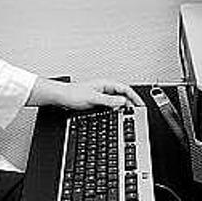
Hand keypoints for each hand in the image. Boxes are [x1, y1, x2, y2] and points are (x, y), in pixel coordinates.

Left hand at [27, 78, 144, 109]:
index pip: (125, 89)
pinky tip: (117, 116)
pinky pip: (111, 106)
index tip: (141, 105)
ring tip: (130, 115)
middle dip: (131, 103)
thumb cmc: (72, 94)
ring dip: (124, 107)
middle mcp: (104, 89)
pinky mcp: (97, 102)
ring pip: (117, 101)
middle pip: (123, 95)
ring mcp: (101, 95)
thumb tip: (122, 101)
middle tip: (138, 112)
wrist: (60, 97)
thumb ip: (108, 100)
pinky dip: (116, 111)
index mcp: (105, 84)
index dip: (135, 97)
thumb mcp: (92, 98)